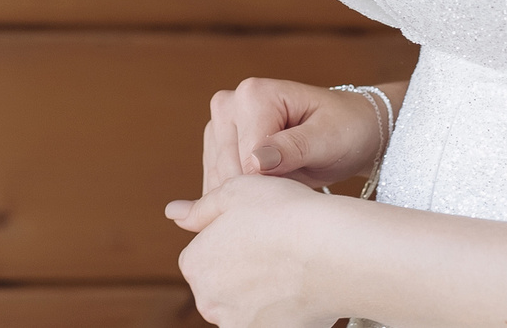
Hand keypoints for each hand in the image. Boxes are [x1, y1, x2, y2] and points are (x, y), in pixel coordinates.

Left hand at [165, 172, 344, 327]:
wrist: (333, 251)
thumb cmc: (284, 214)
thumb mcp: (234, 192)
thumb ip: (200, 209)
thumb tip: (173, 213)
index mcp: (195, 265)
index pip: (204, 257)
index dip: (230, 242)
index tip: (255, 233)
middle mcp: (209, 302)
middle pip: (221, 285)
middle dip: (241, 272)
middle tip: (275, 251)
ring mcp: (238, 325)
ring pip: (245, 307)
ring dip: (261, 295)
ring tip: (290, 271)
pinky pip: (270, 322)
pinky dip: (282, 312)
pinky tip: (300, 292)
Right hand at [200, 77, 386, 193]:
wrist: (350, 128)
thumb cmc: (346, 129)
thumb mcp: (329, 139)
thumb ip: (292, 148)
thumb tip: (254, 163)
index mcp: (253, 94)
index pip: (246, 161)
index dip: (274, 184)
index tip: (303, 184)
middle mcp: (228, 103)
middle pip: (229, 171)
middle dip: (261, 190)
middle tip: (299, 184)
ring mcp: (220, 123)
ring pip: (220, 180)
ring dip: (252, 194)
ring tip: (288, 183)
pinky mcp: (217, 143)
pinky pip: (217, 182)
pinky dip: (242, 196)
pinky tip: (269, 190)